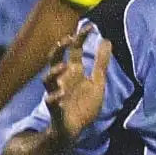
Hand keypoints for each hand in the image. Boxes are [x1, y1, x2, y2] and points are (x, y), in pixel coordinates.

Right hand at [44, 26, 110, 143]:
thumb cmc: (85, 104)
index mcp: (74, 72)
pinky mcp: (56, 109)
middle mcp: (63, 80)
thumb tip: (106, 40)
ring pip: (48, 80)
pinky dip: (54, 97)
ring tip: (64, 65)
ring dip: (54, 72)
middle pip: (54, 60)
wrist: (76, 128)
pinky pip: (51, 102)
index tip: (90, 26)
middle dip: (58, 49)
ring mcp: (57, 93)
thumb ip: (101, 62)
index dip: (80, 37)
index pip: (74, 50)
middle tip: (67, 39)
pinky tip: (60, 94)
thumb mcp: (98, 81)